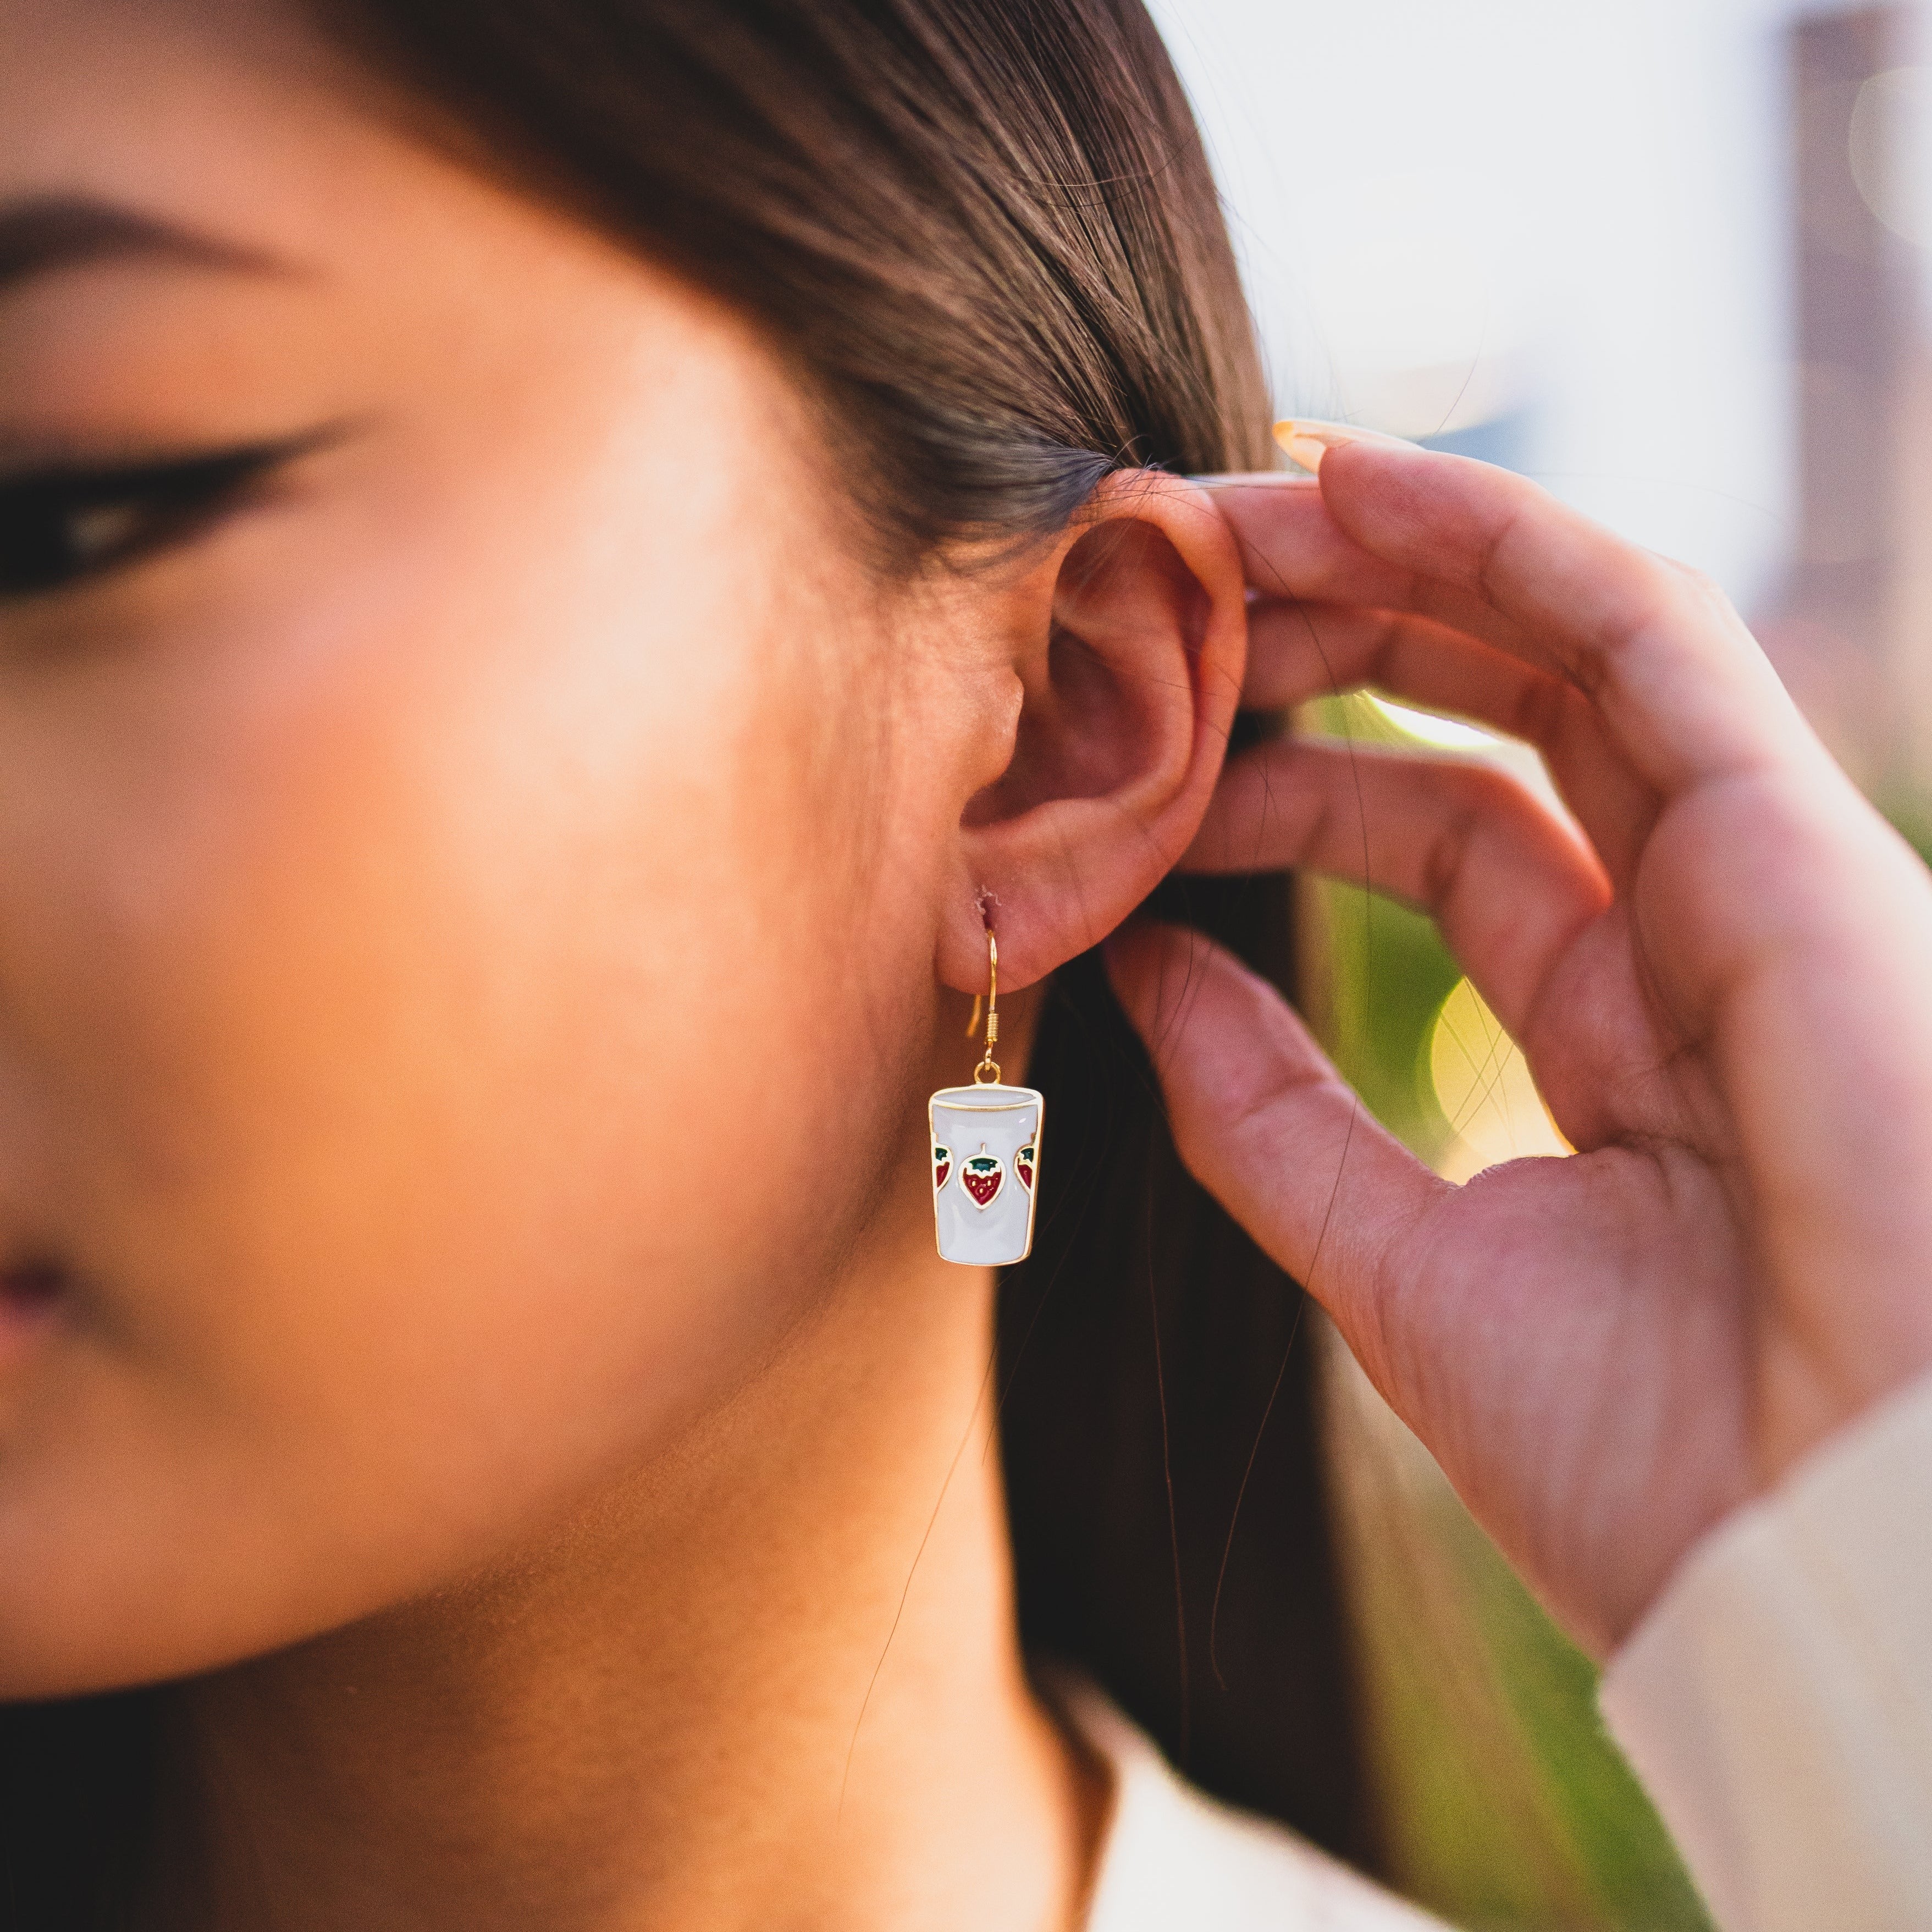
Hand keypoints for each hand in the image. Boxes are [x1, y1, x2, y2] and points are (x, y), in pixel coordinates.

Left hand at [1105, 438, 1931, 1655]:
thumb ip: (1270, 1118)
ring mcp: (1751, 878)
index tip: (1135, 762)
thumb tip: (1142, 972)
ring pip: (1555, 644)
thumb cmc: (1659, 1464)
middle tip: (1158, 596)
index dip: (1279, 786)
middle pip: (1487, 725)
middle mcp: (1689, 932)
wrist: (1841, 1561)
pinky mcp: (1797, 842)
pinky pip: (1639, 635)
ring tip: (1215, 511)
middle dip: (1320, 641)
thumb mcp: (1403, 1273)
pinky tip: (1349, 477)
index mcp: (1617, 1036)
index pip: (1434, 839)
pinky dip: (1496, 542)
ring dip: (1382, 557)